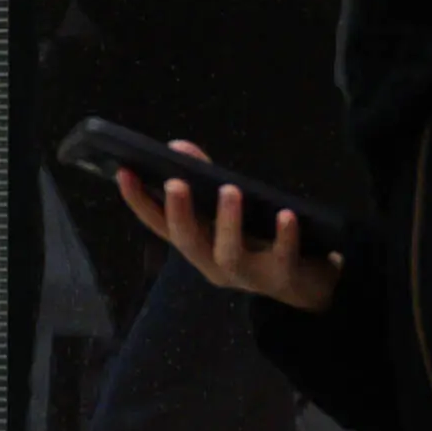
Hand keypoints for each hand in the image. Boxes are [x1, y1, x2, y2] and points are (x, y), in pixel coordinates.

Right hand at [117, 141, 343, 310]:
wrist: (308, 283)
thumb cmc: (262, 240)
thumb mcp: (231, 212)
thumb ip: (206, 178)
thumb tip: (178, 147)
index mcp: (199, 245)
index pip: (159, 225)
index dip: (138, 201)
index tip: (123, 172)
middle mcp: (215, 264)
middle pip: (189, 242)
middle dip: (179, 213)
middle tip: (175, 182)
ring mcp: (248, 275)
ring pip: (230, 253)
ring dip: (228, 222)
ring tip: (229, 190)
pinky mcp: (283, 277)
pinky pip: (283, 258)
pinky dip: (284, 236)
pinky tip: (286, 215)